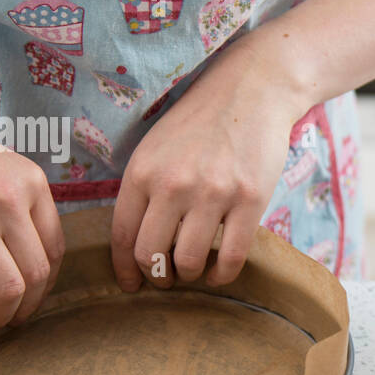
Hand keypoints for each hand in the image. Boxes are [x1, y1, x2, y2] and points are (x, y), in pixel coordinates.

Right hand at [0, 116, 63, 330]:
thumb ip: (20, 203)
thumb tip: (30, 256)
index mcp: (30, 182)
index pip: (55, 248)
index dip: (47, 282)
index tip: (35, 294)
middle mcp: (7, 201)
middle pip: (37, 274)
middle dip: (28, 305)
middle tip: (14, 317)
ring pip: (7, 289)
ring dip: (2, 316)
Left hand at [111, 39, 310, 289]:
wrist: (252, 90)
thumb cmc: (201, 121)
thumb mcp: (156, 147)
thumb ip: (143, 189)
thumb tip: (136, 242)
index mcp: (142, 172)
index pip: (122, 235)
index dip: (123, 268)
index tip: (130, 284)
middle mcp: (173, 185)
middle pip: (151, 255)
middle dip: (156, 276)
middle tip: (166, 279)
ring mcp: (213, 194)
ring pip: (190, 261)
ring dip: (190, 275)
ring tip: (194, 270)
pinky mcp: (250, 200)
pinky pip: (232, 257)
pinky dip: (223, 275)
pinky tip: (220, 273)